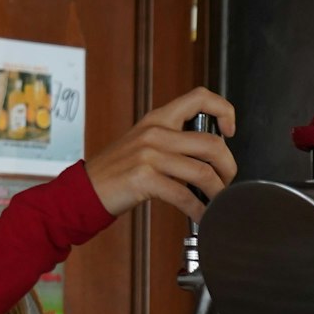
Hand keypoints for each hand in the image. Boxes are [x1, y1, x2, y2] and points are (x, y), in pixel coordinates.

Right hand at [84, 87, 236, 220]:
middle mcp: (155, 132)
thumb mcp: (144, 144)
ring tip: (218, 202)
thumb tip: (211, 154)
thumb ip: (173, 141)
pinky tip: (201, 216)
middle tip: (227, 181)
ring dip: (218, 193)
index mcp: (157, 118)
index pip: (200, 97)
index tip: (229, 131)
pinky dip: (199, 210)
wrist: (84, 189)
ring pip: (203, 172)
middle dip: (228, 167)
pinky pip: (184, 196)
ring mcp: (149, 155)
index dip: (224, 110)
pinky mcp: (143, 179)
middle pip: (212, 143)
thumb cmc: (116, 171)